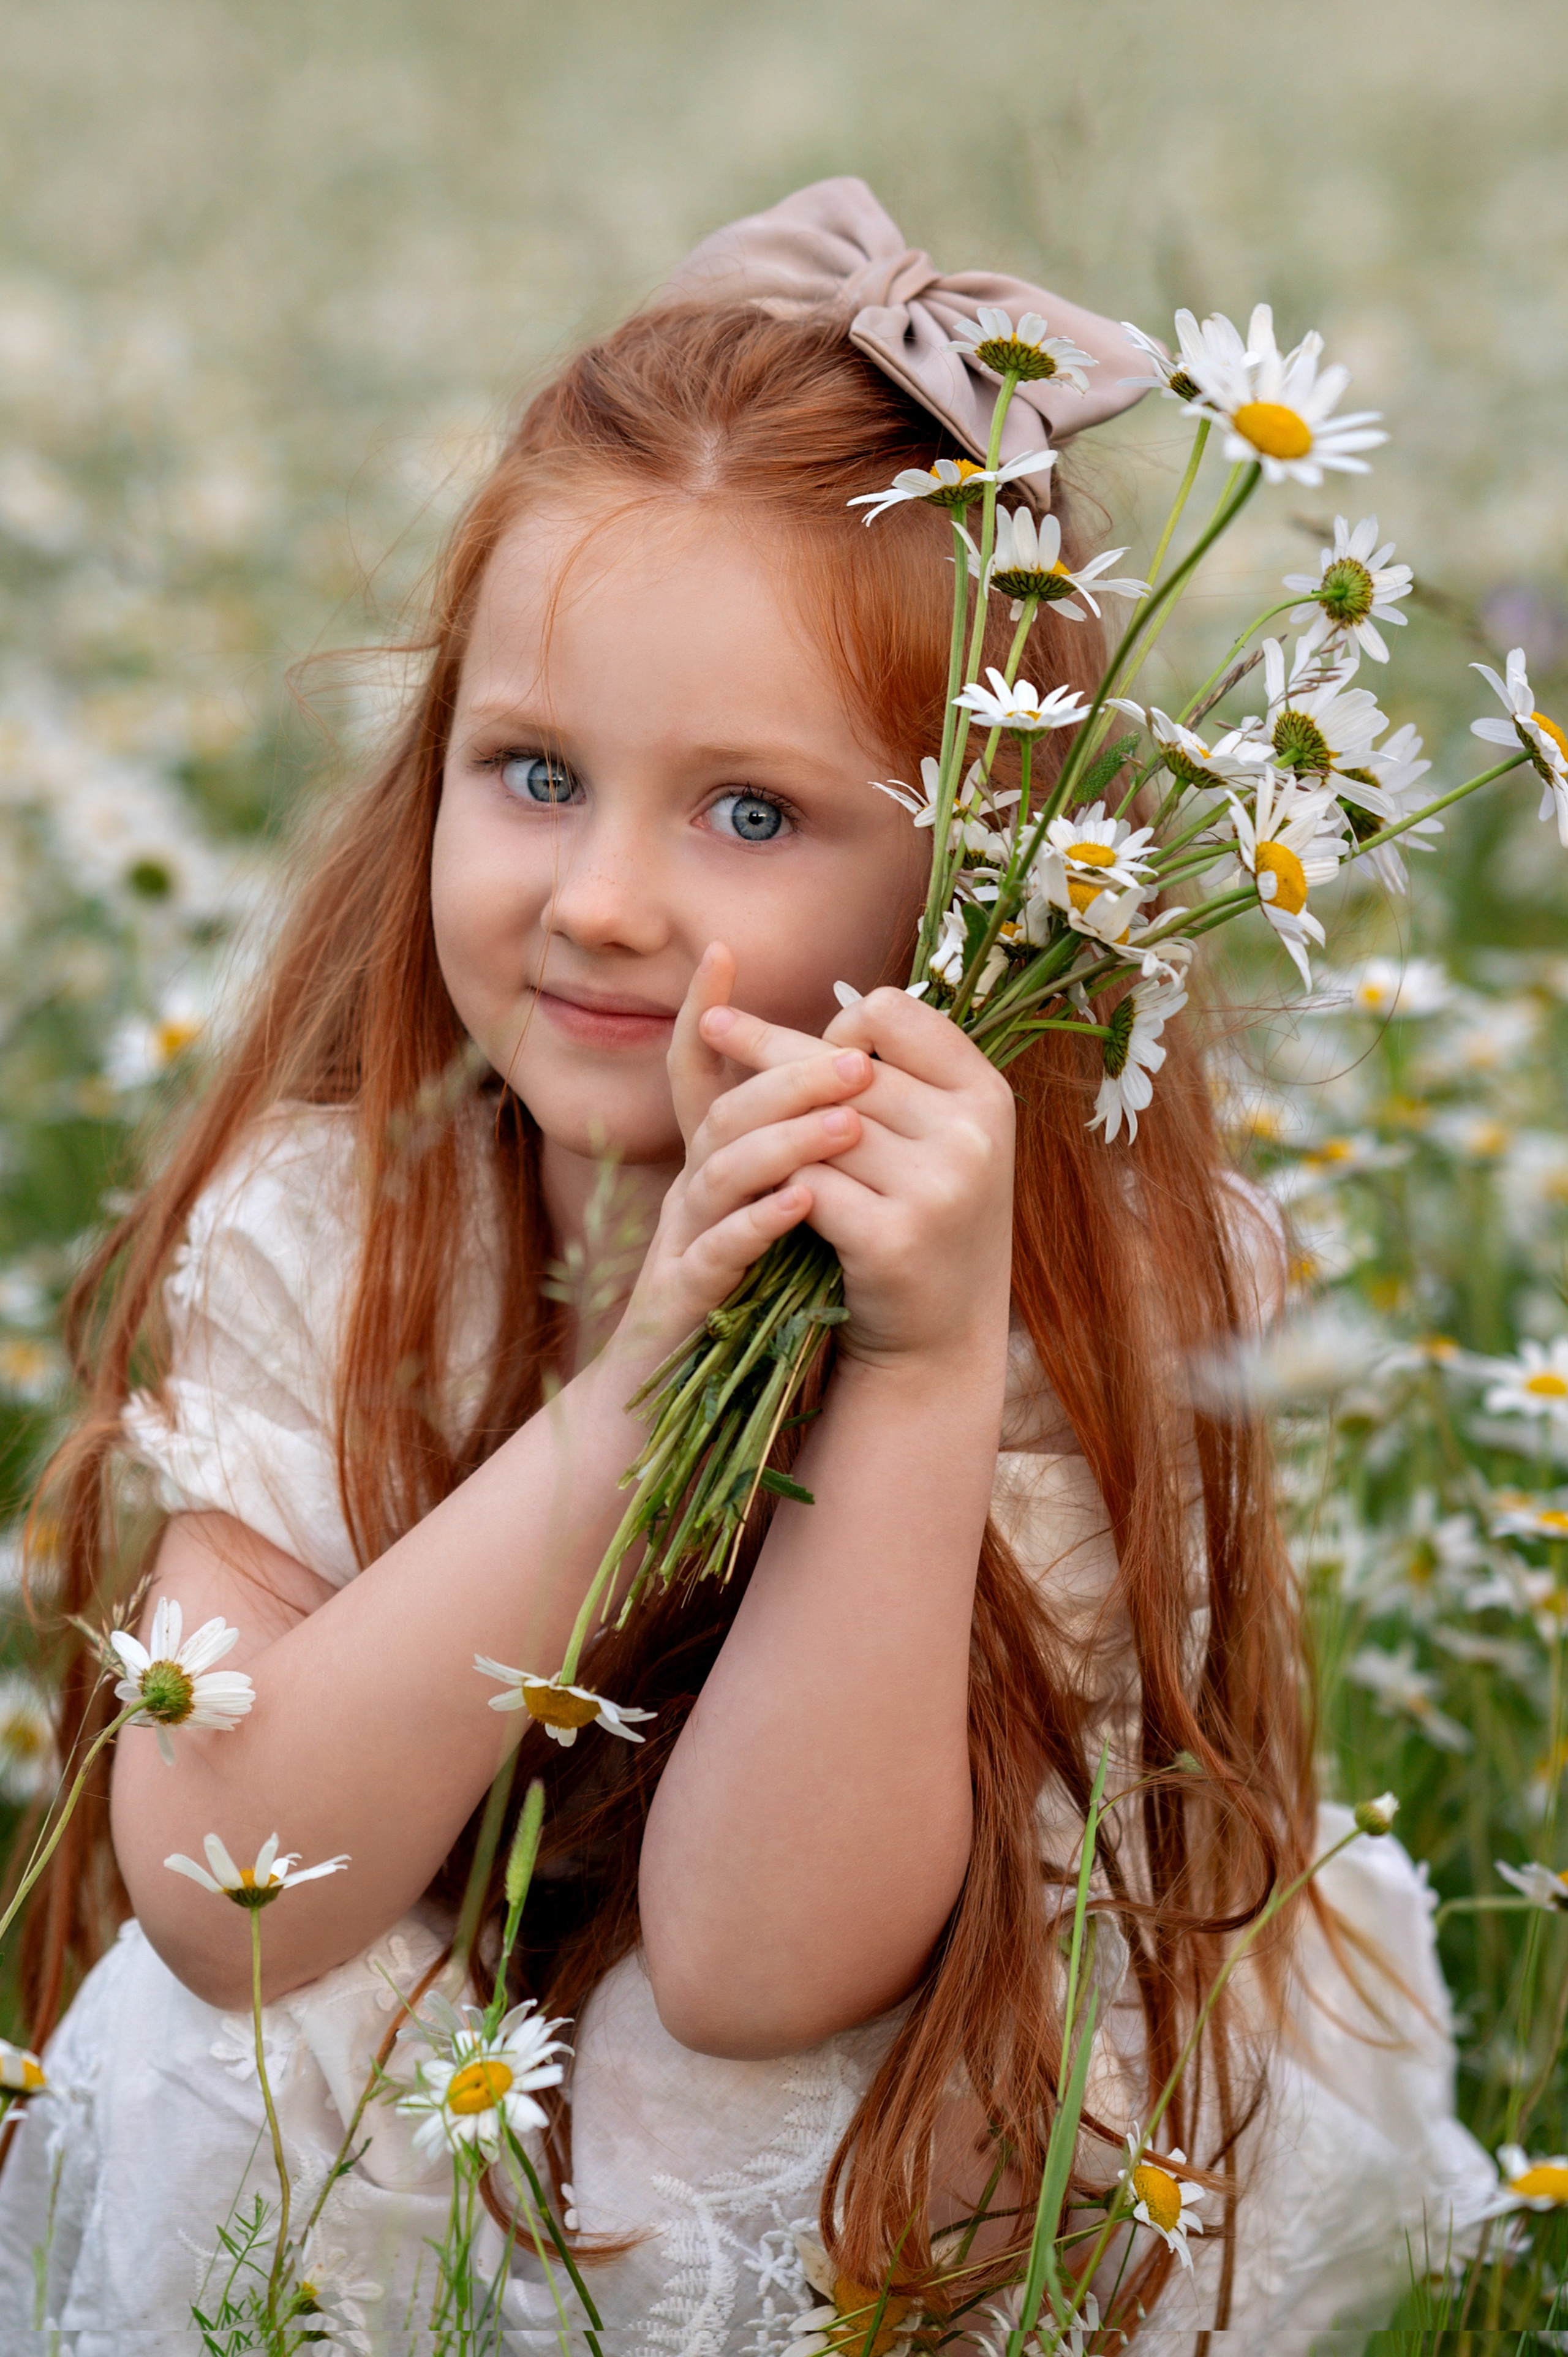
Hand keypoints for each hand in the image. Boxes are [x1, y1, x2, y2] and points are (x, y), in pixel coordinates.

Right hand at [605, 945, 875, 1376]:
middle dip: (786, 1075)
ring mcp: (680, 1244)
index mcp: (705, 1169)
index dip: (704, 1015)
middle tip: (858, 1059)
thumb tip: (842, 1104)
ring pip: (719, 1172)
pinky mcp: (684, 1301)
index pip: (696, 1075)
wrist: (668, 1408)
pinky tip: (804, 1203)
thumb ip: (783, 1163)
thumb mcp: (756, 1221)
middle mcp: (686, 1193)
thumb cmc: (729, 1310)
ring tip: (845, 1124)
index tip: (722, 952)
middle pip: (722, 1111)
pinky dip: (758, 1222)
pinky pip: (716, 1252)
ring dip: (783, 1141)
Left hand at [697, 984, 1015, 1374]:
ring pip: (817, 1125)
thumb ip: (895, 1079)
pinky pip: (807, 1186)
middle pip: (843, 1068)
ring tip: (732, 1114)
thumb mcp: (936, 1139)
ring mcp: (939, 1188)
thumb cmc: (925, 1219)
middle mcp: (973, 1133)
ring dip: (772, 1125)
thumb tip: (823, 1009)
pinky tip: (758, 1185)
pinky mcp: (894, 1239)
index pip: (894, 1012)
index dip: (843, 1024)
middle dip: (772, 1052)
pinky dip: (778, 1186)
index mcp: (987, 1093)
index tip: (819, 1047)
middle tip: (713, 1027)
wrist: (940, 1336)